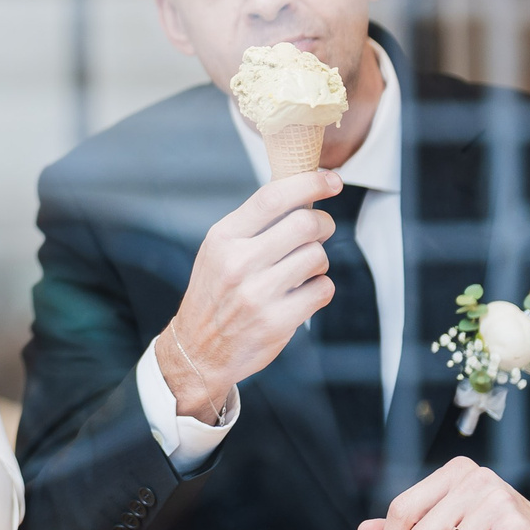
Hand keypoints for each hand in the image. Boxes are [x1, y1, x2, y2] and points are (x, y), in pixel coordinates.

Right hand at [158, 171, 340, 418]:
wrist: (197, 350)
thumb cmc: (214, 293)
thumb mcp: (219, 250)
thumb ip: (253, 224)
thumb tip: (300, 192)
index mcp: (223, 238)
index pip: (272, 197)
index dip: (309, 183)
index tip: (332, 179)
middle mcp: (238, 263)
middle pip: (305, 223)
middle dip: (323, 223)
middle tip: (320, 230)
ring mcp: (258, 294)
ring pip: (318, 256)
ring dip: (318, 260)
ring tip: (301, 270)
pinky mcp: (278, 322)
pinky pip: (323, 289)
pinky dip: (320, 288)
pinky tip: (301, 293)